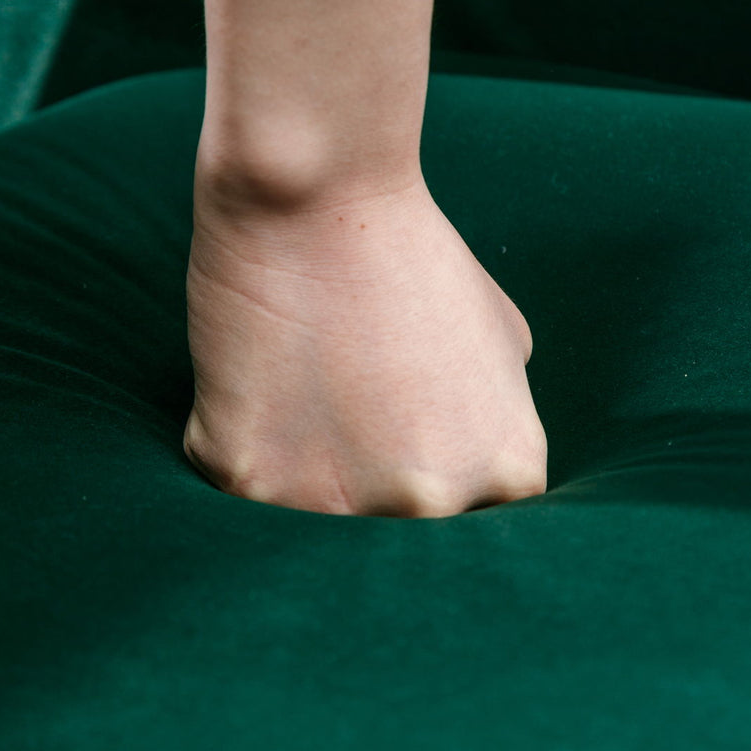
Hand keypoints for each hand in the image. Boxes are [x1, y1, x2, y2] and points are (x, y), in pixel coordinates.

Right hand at [182, 167, 546, 516]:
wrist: (318, 199)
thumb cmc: (413, 255)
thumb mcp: (504, 337)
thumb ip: (501, 419)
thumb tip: (476, 466)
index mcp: (507, 472)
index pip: (488, 539)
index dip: (444, 505)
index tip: (411, 473)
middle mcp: (435, 504)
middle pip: (406, 552)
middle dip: (377, 507)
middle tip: (350, 448)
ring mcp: (343, 505)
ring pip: (319, 543)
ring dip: (304, 497)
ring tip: (299, 421)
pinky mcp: (252, 485)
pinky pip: (244, 503)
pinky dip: (242, 462)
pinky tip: (253, 401)